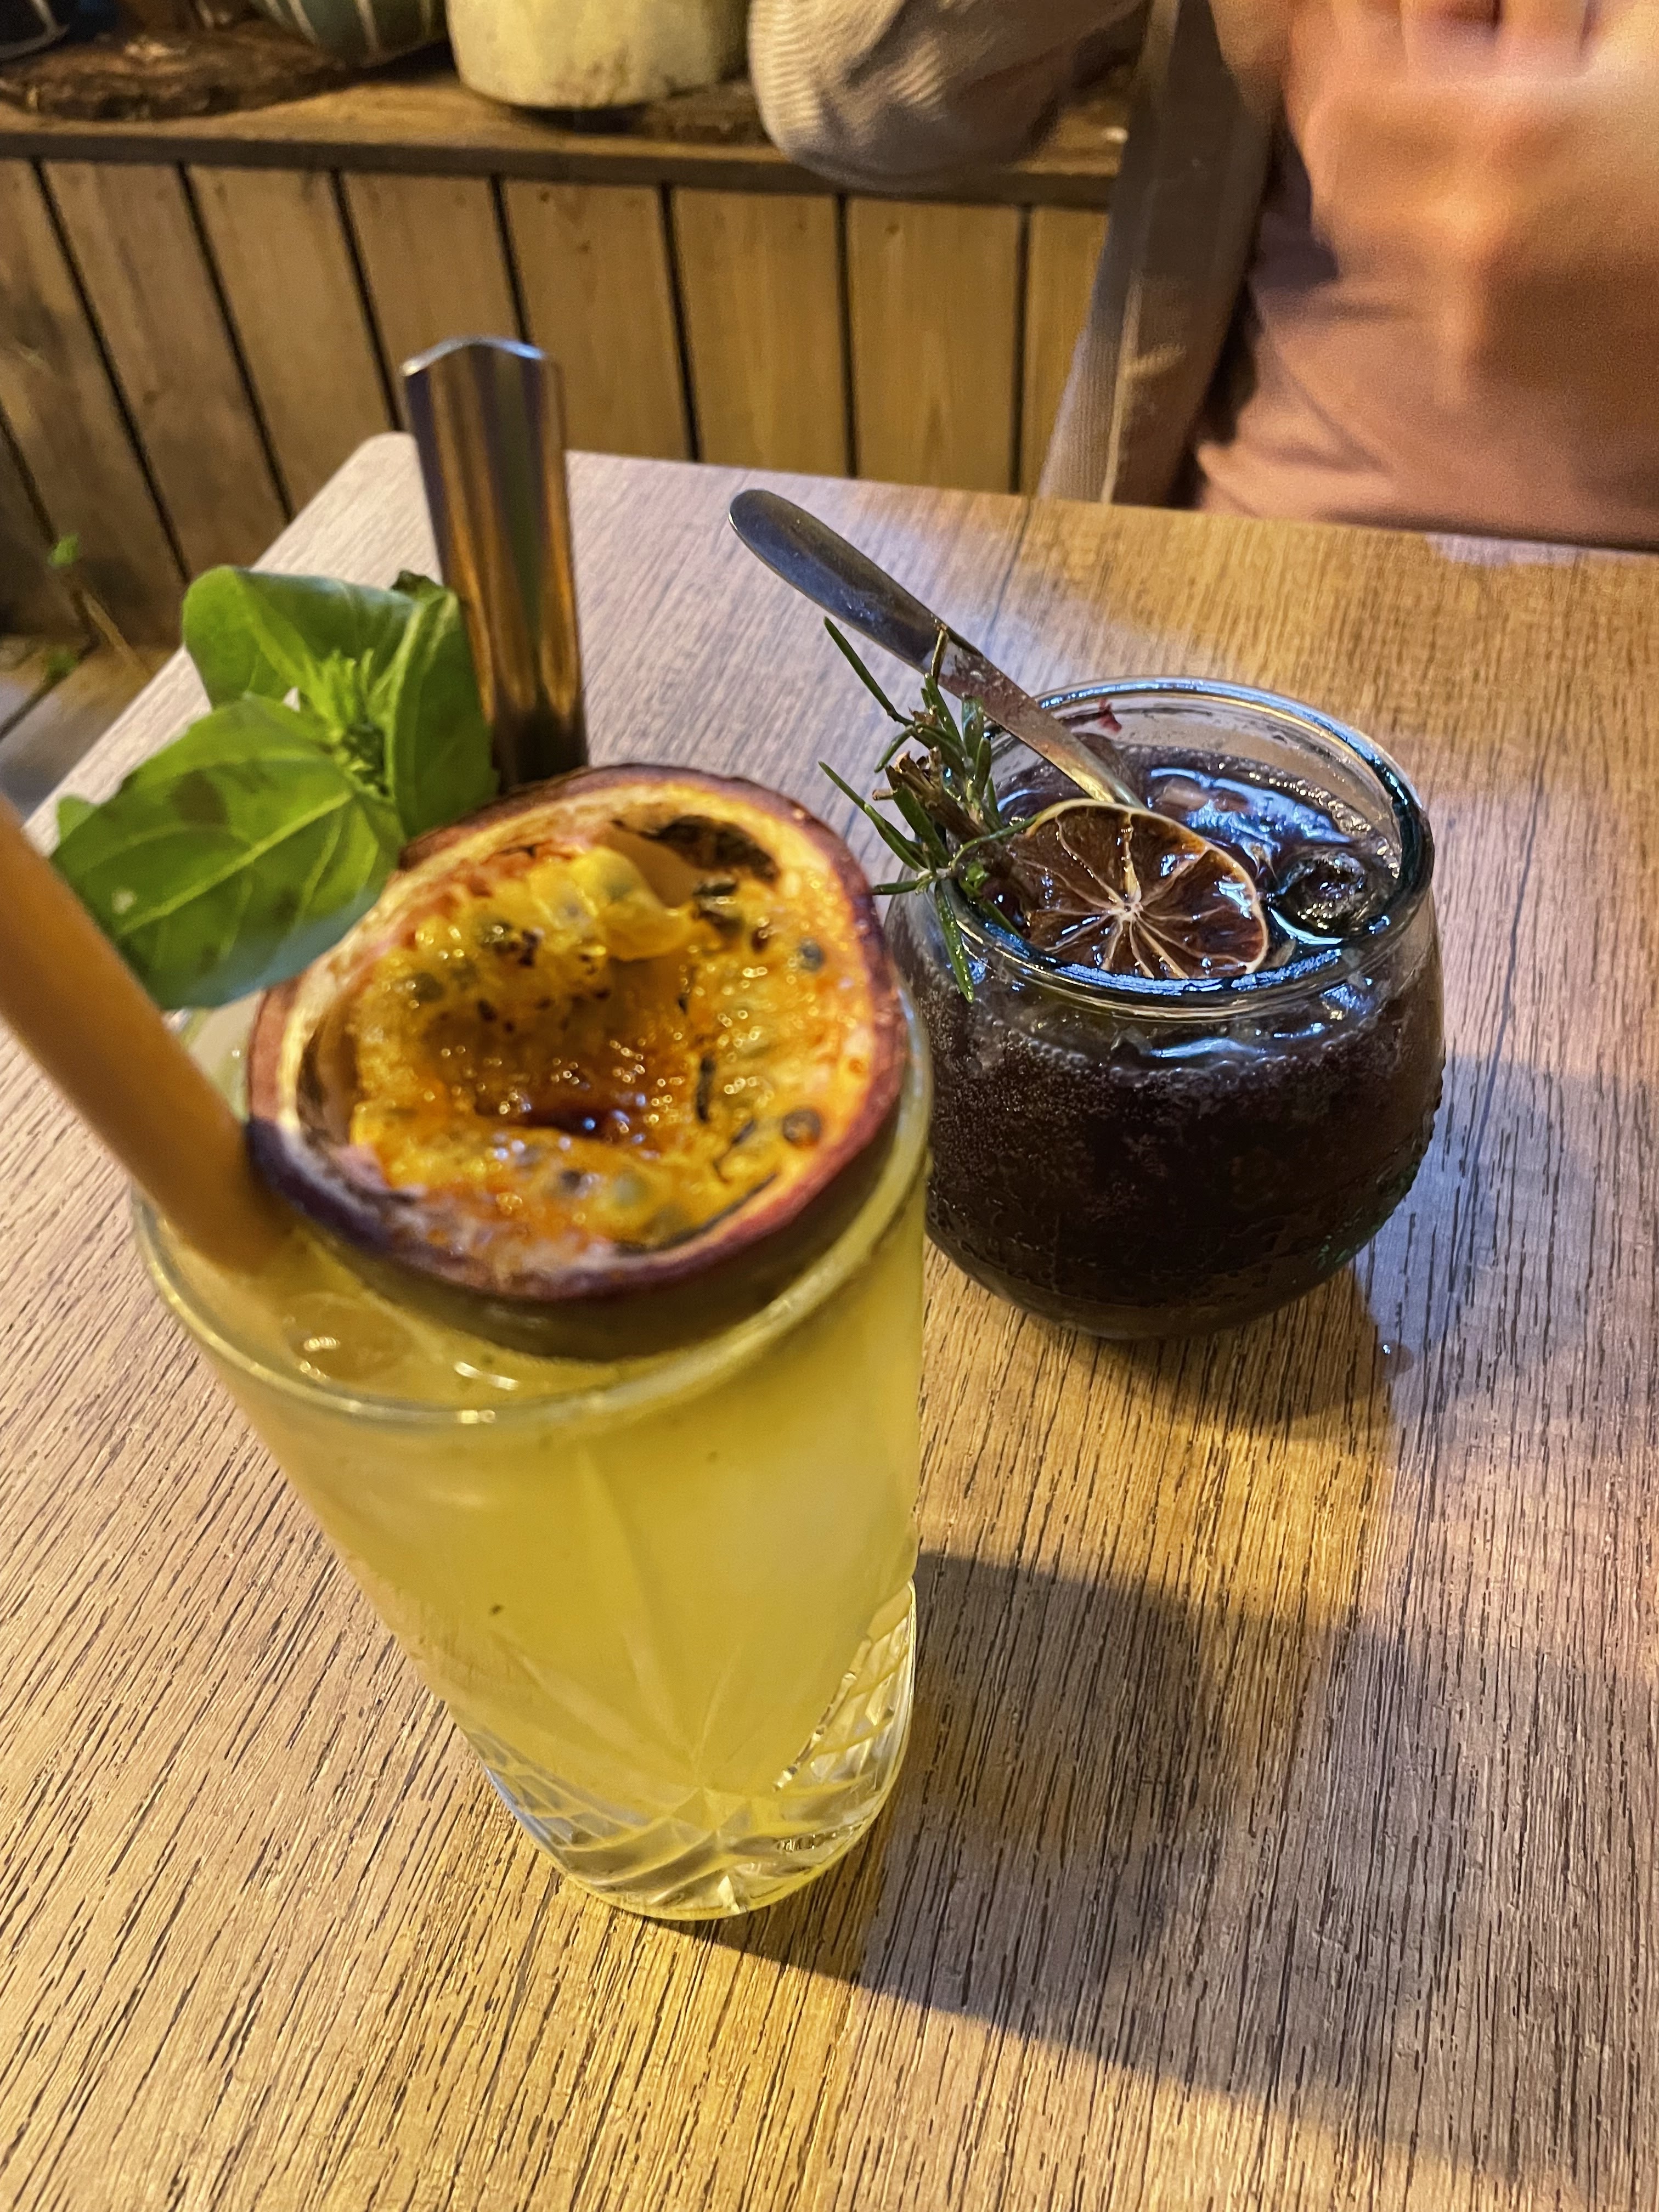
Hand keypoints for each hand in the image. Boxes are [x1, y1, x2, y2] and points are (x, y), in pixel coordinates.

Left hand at [1286, 0, 1658, 452]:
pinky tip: (1492, 239)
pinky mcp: (1483, 372)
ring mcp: (1472, 313)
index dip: (1332, 72)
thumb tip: (1467, 12)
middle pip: (1340, 186)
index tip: (1332, 49)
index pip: (1350, 104)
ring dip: (1391, 208)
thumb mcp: (1643, 46)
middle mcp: (1470, 233)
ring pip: (1376, 251)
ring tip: (1436, 171)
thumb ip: (1554, 16)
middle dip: (1345, 144)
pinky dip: (1440, 269)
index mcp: (1508, 132)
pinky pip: (1426, 308)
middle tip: (1368, 110)